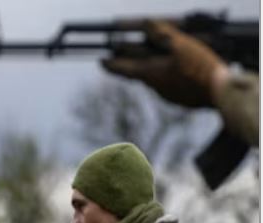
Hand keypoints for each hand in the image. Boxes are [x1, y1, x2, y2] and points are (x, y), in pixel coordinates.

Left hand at [103, 21, 226, 107]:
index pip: (125, 69)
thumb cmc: (199, 67)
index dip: (112, 65)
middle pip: (139, 73)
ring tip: (153, 59)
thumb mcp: (181, 45)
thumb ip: (162, 34)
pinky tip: (174, 71)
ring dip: (151, 69)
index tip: (101, 61)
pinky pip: (167, 85)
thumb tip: (146, 24)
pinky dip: (166, 76)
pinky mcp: (177, 99)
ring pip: (154, 79)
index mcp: (151, 74)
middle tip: (122, 57)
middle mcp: (154, 87)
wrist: (219, 93)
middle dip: (131, 64)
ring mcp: (166, 95)